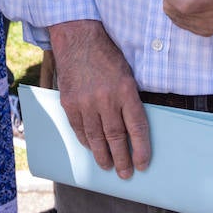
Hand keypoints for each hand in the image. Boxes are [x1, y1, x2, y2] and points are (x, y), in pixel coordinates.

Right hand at [48, 20, 150, 177]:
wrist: (78, 39)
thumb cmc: (106, 56)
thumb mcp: (127, 74)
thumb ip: (129, 100)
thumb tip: (132, 130)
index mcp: (126, 91)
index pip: (137, 128)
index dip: (141, 150)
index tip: (142, 164)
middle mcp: (106, 99)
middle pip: (116, 138)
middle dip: (122, 159)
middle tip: (125, 173)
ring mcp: (86, 102)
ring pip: (96, 138)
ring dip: (103, 155)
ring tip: (108, 166)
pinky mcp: (70, 103)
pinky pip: (79, 129)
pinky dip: (86, 142)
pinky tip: (92, 148)